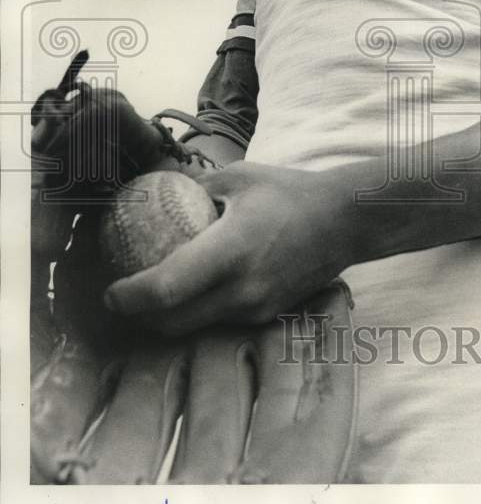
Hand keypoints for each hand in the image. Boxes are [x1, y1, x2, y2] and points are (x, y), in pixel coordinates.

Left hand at [102, 162, 353, 334]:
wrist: (346, 221)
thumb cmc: (291, 192)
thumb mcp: (240, 177)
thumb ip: (194, 184)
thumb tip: (153, 185)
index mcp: (231, 251)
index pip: (166, 289)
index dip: (129, 296)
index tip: (110, 290)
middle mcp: (242, 289)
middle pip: (171, 323)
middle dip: (138, 316)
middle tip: (122, 296)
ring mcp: (256, 308)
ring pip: (194, 327)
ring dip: (167, 317)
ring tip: (153, 292)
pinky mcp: (267, 316)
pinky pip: (219, 321)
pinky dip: (197, 312)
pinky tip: (194, 289)